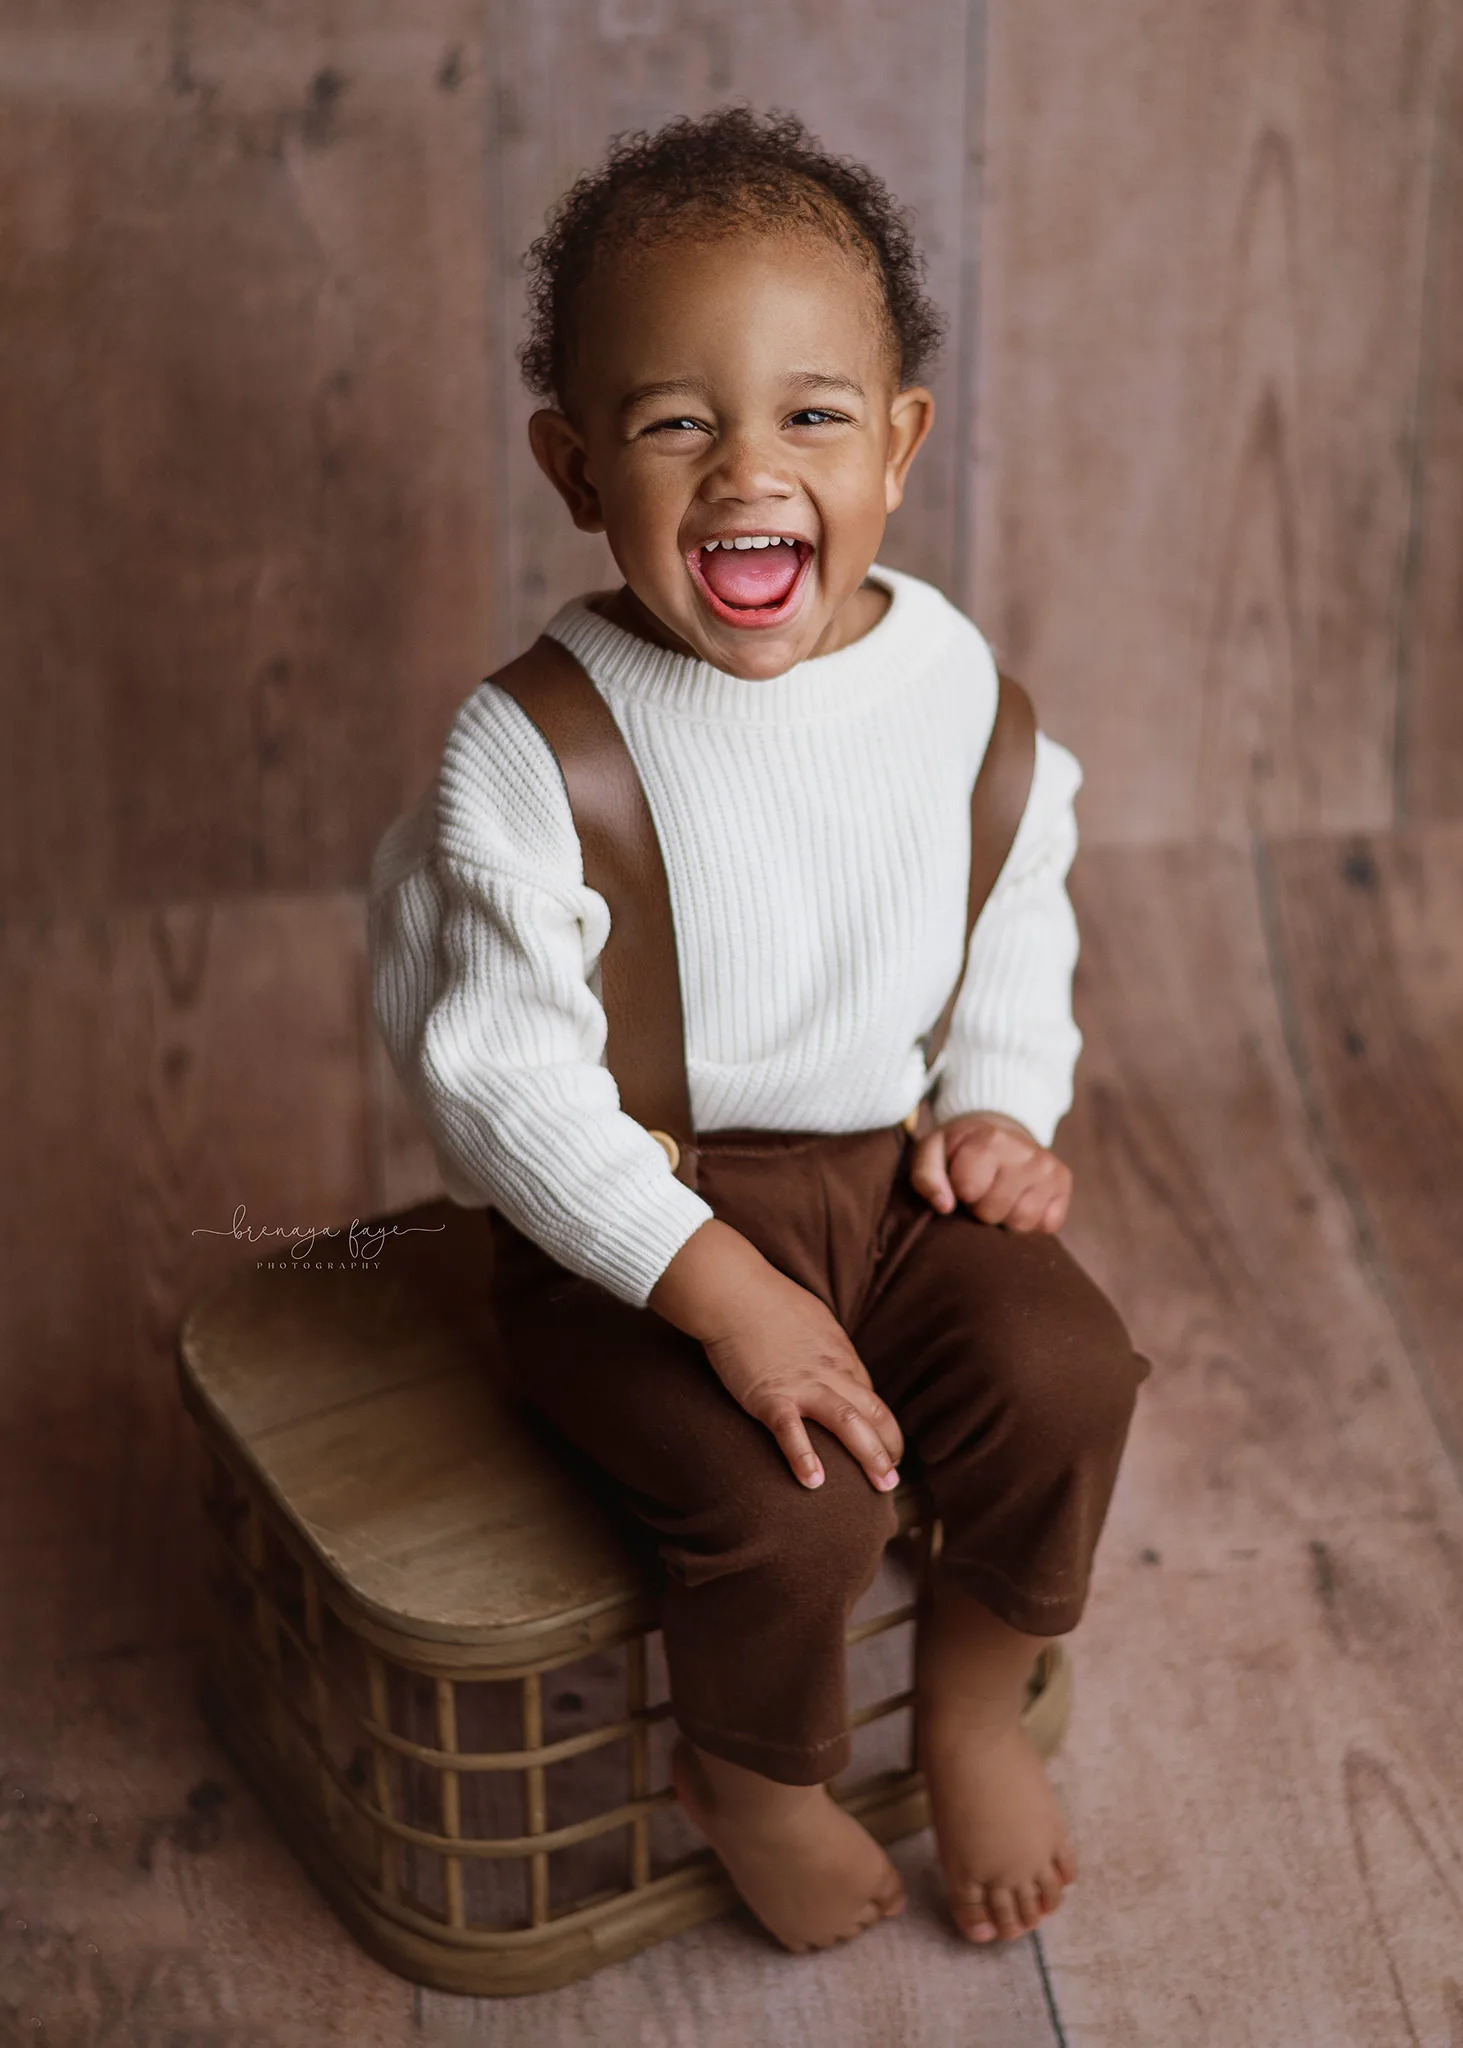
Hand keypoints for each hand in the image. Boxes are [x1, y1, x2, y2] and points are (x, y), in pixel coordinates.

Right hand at [649, 1220, 903, 1492]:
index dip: (879, 1426)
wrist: (734, 1291)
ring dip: (870, 1456)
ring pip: (849, 1423)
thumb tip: (831, 1361)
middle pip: (873, 1413)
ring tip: (882, 1485)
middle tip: (894, 1479)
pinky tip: (815, 1483)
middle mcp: (829, 1371)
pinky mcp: (771, 1396)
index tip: (881, 1447)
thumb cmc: (767, 1299)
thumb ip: (824, 1346)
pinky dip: (805, 1457)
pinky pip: (792, 1431)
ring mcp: (802, 1385)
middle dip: (889, 1448)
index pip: (868, 1396)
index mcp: (839, 1354)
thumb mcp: (812, 1319)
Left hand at [910, 1111, 1071, 1232]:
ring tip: (999, 1198)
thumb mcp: (931, 1151)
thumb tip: (944, 1206)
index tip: (961, 1183)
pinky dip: (1031, 1221)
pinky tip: (1020, 1201)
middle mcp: (1024, 1152)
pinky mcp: (1064, 1183)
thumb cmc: (959, 1149)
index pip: (969, 1189)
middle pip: (994, 1211)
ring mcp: (1048, 1168)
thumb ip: (926, 1176)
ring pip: (1023, 1222)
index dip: (960, 1192)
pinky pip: (1048, 1224)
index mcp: (988, 1140)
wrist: (1000, 1132)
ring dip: (1006, 1218)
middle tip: (981, 1192)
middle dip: (981, 1208)